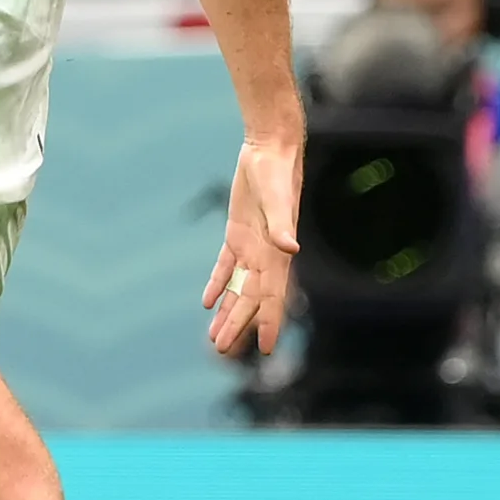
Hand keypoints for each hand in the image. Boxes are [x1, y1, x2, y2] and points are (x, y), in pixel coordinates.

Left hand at [204, 135, 302, 357]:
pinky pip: (226, 266)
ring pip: (238, 288)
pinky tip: (207, 303)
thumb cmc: (277, 172)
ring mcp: (251, 246)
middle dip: (238, 325)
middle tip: (221, 350)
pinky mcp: (238, 233)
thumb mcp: (278, 198)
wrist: (271, 150)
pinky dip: (218, 284)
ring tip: (214, 337)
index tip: (267, 348)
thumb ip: (282, 224)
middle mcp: (266, 255)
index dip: (270, 322)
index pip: (273, 296)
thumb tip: (291, 247)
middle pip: (250, 298)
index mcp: (277, 253)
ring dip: (227, 311)